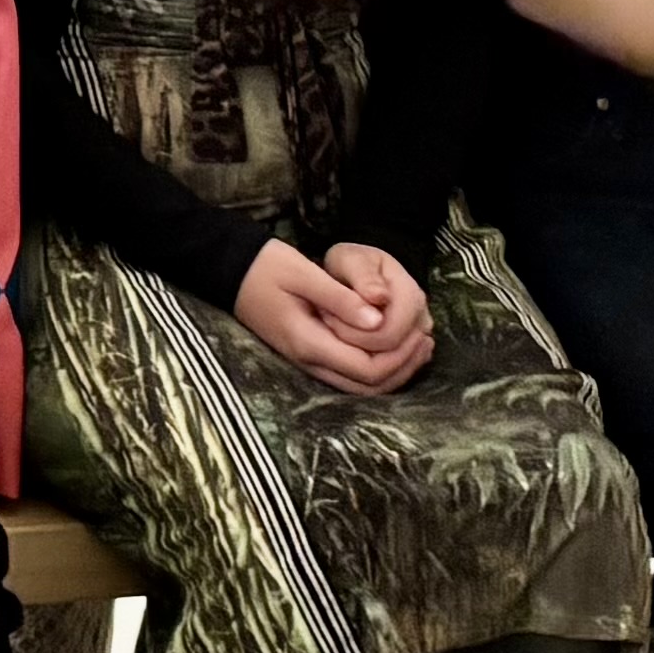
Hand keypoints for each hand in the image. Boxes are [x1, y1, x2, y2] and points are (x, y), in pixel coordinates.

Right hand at [235, 239, 429, 391]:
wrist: (229, 270)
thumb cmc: (266, 266)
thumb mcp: (304, 274)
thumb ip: (341, 299)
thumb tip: (379, 321)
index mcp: (308, 342)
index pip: (367, 369)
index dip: (399, 357)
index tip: (418, 332)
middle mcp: (307, 360)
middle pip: (367, 386)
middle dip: (402, 369)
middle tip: (425, 341)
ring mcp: (305, 361)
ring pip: (359, 386)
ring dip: (392, 372)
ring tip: (416, 346)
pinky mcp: (306, 354)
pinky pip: (349, 375)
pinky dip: (376, 368)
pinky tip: (391, 347)